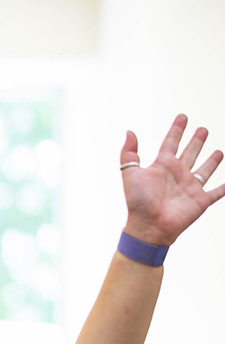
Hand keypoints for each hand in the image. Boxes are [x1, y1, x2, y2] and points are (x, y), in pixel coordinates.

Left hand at [120, 115, 224, 245]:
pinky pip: (217, 192)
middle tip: (202, 129)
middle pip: (190, 153)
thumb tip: (129, 132)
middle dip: (196, 141)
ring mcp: (190, 187)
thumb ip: (129, 153)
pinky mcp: (201, 200)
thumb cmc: (138, 201)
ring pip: (204, 170)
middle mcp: (177, 174)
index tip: (183, 116)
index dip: (177, 130)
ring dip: (212, 160)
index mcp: (162, 166)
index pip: (171, 143)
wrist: (149, 226)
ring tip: (218, 151)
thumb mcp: (130, 174)